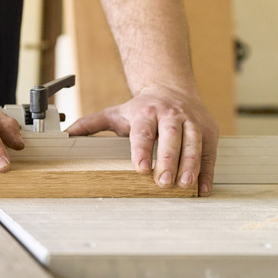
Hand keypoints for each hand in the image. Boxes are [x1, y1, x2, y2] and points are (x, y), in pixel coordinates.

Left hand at [65, 85, 217, 195]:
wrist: (172, 88)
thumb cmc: (141, 108)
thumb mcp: (115, 113)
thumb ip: (91, 124)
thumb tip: (67, 134)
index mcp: (146, 112)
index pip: (143, 131)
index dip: (142, 149)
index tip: (140, 168)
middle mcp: (171, 115)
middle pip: (171, 136)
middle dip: (168, 159)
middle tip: (163, 181)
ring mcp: (192, 122)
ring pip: (194, 142)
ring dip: (190, 164)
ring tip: (185, 185)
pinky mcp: (208, 131)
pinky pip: (210, 152)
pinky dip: (207, 171)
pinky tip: (202, 188)